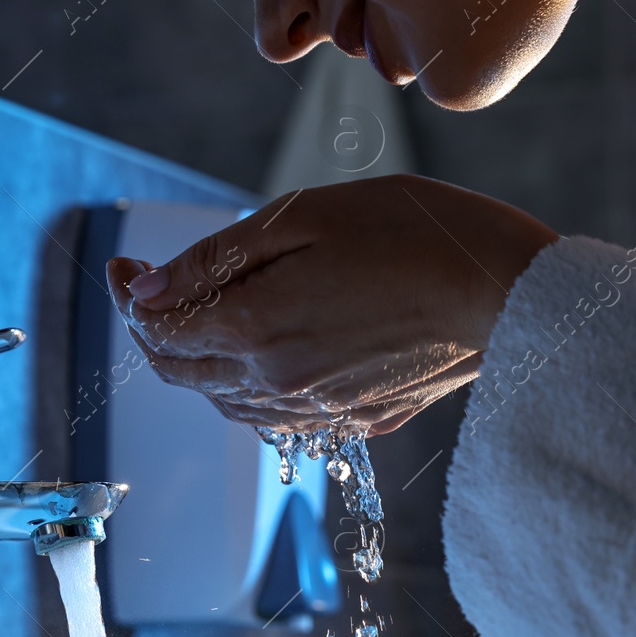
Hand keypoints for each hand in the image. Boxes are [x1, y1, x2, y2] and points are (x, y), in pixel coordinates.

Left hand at [105, 175, 557, 434]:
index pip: (158, 331)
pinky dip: (249, 388)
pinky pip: (278, 415)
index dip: (130, 297)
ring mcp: (321, 409)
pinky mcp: (360, 418)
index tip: (126, 265)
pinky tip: (263, 351)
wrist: (510, 289)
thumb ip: (215, 259)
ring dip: (199, 364)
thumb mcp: (304, 217)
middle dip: (153, 333)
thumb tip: (143, 292)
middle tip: (150, 288)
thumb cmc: (414, 231)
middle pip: (181, 375)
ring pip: (225, 402)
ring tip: (203, 315)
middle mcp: (279, 383)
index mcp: (257, 328)